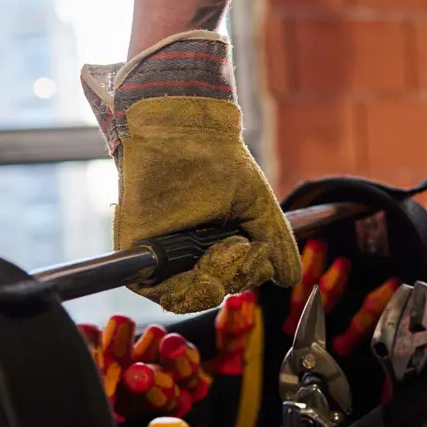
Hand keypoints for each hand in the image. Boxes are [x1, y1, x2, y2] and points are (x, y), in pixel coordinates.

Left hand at [81, 31, 300, 312]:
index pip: (230, 281)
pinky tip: (201, 270)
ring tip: (222, 252)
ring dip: (207, 287)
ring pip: (181, 296)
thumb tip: (290, 279)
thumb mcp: (257, 206)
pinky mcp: (137, 249)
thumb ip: (276, 243)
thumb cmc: (220, 162)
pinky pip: (150, 287)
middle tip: (236, 249)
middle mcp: (187, 254)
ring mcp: (161, 253)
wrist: (183, 130)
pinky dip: (176, 289)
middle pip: (208, 293)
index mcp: (214, 247)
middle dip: (229, 278)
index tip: (250, 250)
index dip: (243, 276)